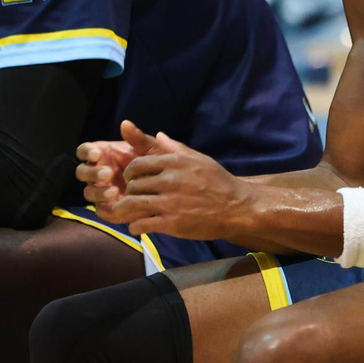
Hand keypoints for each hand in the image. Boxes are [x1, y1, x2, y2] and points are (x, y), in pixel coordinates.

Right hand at [77, 120, 169, 218]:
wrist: (175, 187)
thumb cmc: (160, 163)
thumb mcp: (152, 149)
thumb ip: (139, 138)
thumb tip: (125, 123)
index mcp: (105, 155)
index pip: (85, 151)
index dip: (87, 152)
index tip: (98, 154)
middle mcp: (99, 172)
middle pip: (82, 172)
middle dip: (91, 173)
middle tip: (108, 173)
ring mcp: (103, 191)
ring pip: (88, 192)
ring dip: (97, 192)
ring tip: (114, 191)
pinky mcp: (110, 208)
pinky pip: (100, 210)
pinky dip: (104, 209)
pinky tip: (116, 205)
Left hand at [105, 132, 251, 239]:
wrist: (239, 207)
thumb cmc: (219, 182)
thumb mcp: (200, 159)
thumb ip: (176, 148)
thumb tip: (158, 135)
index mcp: (174, 162)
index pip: (137, 165)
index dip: (130, 174)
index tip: (133, 182)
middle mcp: (169, 180)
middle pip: (133, 185)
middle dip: (129, 194)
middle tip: (132, 200)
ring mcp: (169, 202)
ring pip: (131, 204)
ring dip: (124, 211)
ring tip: (126, 215)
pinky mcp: (172, 223)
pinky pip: (141, 224)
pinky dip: (136, 226)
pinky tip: (140, 227)